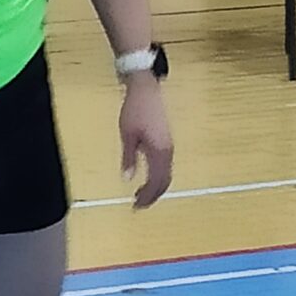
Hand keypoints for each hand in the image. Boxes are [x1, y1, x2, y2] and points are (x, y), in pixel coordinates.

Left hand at [120, 75, 173, 208]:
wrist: (146, 90)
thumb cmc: (135, 110)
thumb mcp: (127, 135)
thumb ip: (129, 158)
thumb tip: (128, 178)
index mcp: (159, 151)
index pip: (156, 182)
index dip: (147, 196)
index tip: (136, 205)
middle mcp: (167, 151)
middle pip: (164, 181)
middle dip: (152, 196)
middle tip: (138, 205)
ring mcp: (169, 146)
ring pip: (167, 174)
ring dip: (156, 187)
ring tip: (141, 195)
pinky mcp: (167, 142)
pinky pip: (166, 166)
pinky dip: (158, 177)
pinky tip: (147, 178)